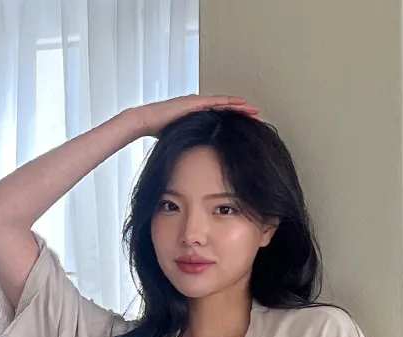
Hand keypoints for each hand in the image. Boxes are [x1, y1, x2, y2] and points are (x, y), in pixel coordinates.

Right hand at [128, 94, 259, 138]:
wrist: (145, 121)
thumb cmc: (159, 132)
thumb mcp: (181, 142)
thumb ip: (190, 147)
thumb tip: (198, 166)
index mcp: (197, 118)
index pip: (220, 119)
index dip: (234, 123)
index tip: (248, 127)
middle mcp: (199, 108)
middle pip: (225, 110)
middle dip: (242, 113)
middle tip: (258, 117)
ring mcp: (197, 103)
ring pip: (224, 105)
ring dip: (239, 107)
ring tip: (254, 110)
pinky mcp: (194, 102)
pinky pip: (216, 102)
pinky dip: (229, 103)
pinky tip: (241, 104)